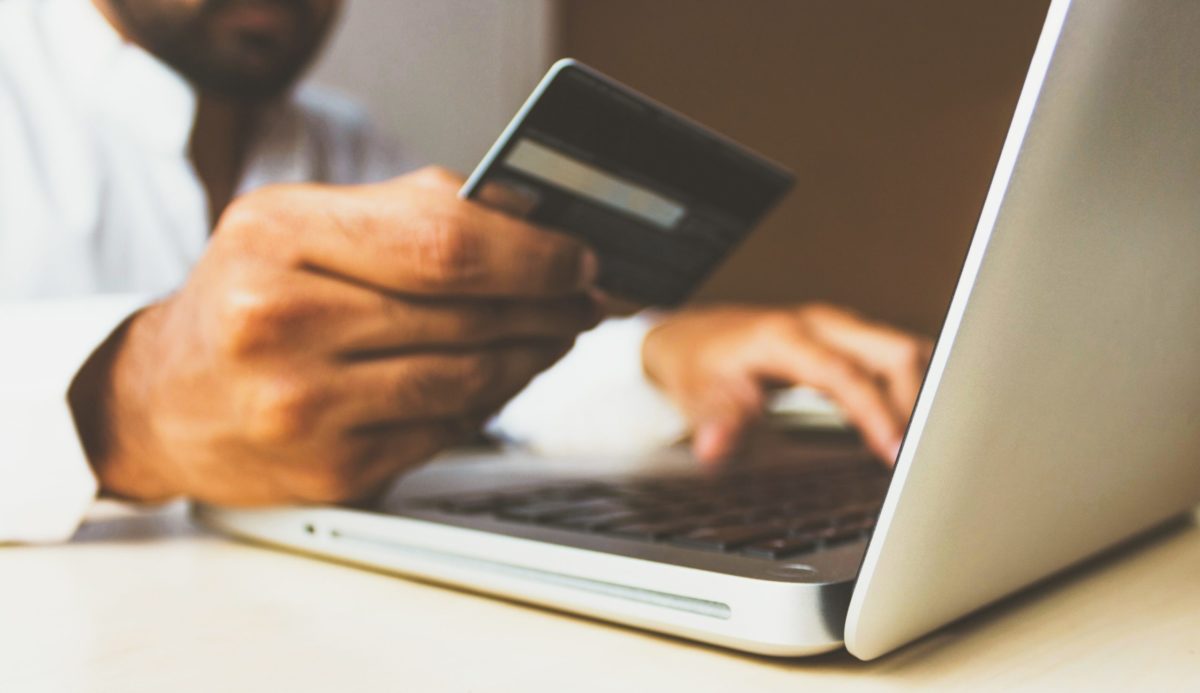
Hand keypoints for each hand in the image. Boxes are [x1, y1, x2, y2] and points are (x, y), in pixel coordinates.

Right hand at [70, 167, 599, 504]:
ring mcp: (303, 406)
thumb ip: (409, 212)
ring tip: (554, 334)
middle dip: (549, 304)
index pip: (444, 242)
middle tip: (585, 297)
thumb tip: (531, 220)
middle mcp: (280, 322)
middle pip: (467, 313)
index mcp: (277, 236)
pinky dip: (489, 402)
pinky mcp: (331, 470)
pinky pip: (446, 430)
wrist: (163, 400)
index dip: (533, 253)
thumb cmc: (246, 298)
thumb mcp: (300, 224)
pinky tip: (502, 377)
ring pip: (469, 379)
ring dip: (532, 356)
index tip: (579, 256)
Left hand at [642, 304, 932, 464]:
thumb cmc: (699, 365)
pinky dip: (916, 388)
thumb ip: (716, 420)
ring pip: (905, 350)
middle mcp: (821, 324)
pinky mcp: (850, 339)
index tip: (896, 452)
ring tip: (932, 446)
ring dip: (924, 394)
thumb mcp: (697, 395)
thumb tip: (714, 448)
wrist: (694, 336)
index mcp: (786, 336)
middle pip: (894, 351)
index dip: (876, 413)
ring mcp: (840, 328)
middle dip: (919, 402)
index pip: (845, 374)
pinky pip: (897, 358)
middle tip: (926, 456)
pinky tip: (919, 424)